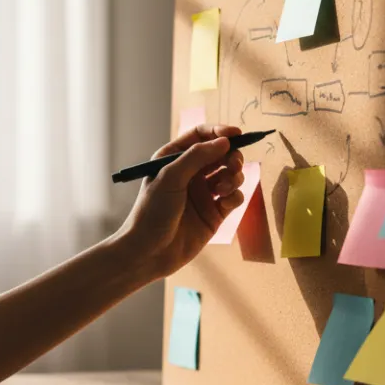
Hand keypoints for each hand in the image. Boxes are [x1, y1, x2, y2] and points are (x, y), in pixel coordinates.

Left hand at [115, 123, 248, 279]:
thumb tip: (224, 141)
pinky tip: (225, 202)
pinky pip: (234, 196)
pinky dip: (235, 195)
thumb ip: (197, 156)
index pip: (200, 136)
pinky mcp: (215, 213)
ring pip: (231, 174)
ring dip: (234, 176)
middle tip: (233, 164)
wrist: (149, 252)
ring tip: (222, 189)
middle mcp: (190, 174)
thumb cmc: (152, 212)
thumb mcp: (170, 177)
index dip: (219, 132)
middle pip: (221, 154)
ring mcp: (204, 194)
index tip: (236, 134)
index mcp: (174, 159)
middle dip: (231, 156)